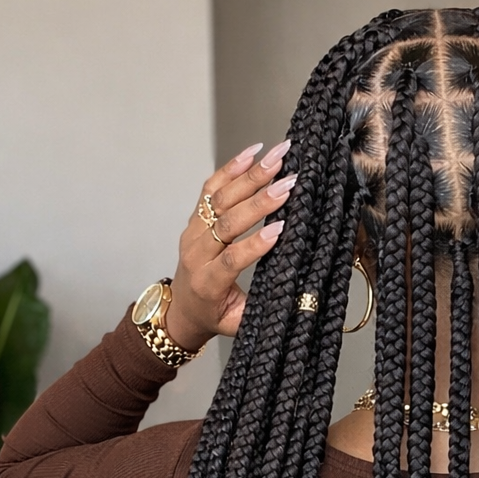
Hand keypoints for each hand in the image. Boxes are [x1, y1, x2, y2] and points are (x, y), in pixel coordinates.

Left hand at [164, 139, 294, 349]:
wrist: (182, 308)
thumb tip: (297, 300)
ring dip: (250, 176)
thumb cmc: (213, 315)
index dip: (255, 244)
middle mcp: (196, 253)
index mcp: (207, 283)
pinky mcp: (195, 217)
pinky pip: (211, 188)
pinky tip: (253, 153)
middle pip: (226, 222)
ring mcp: (193, 231)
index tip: (280, 229)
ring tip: (277, 158)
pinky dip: (232, 168)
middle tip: (287, 183)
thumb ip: (261, 311)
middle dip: (259, 201)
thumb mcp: (238, 324)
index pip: (231, 259)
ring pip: (219, 198)